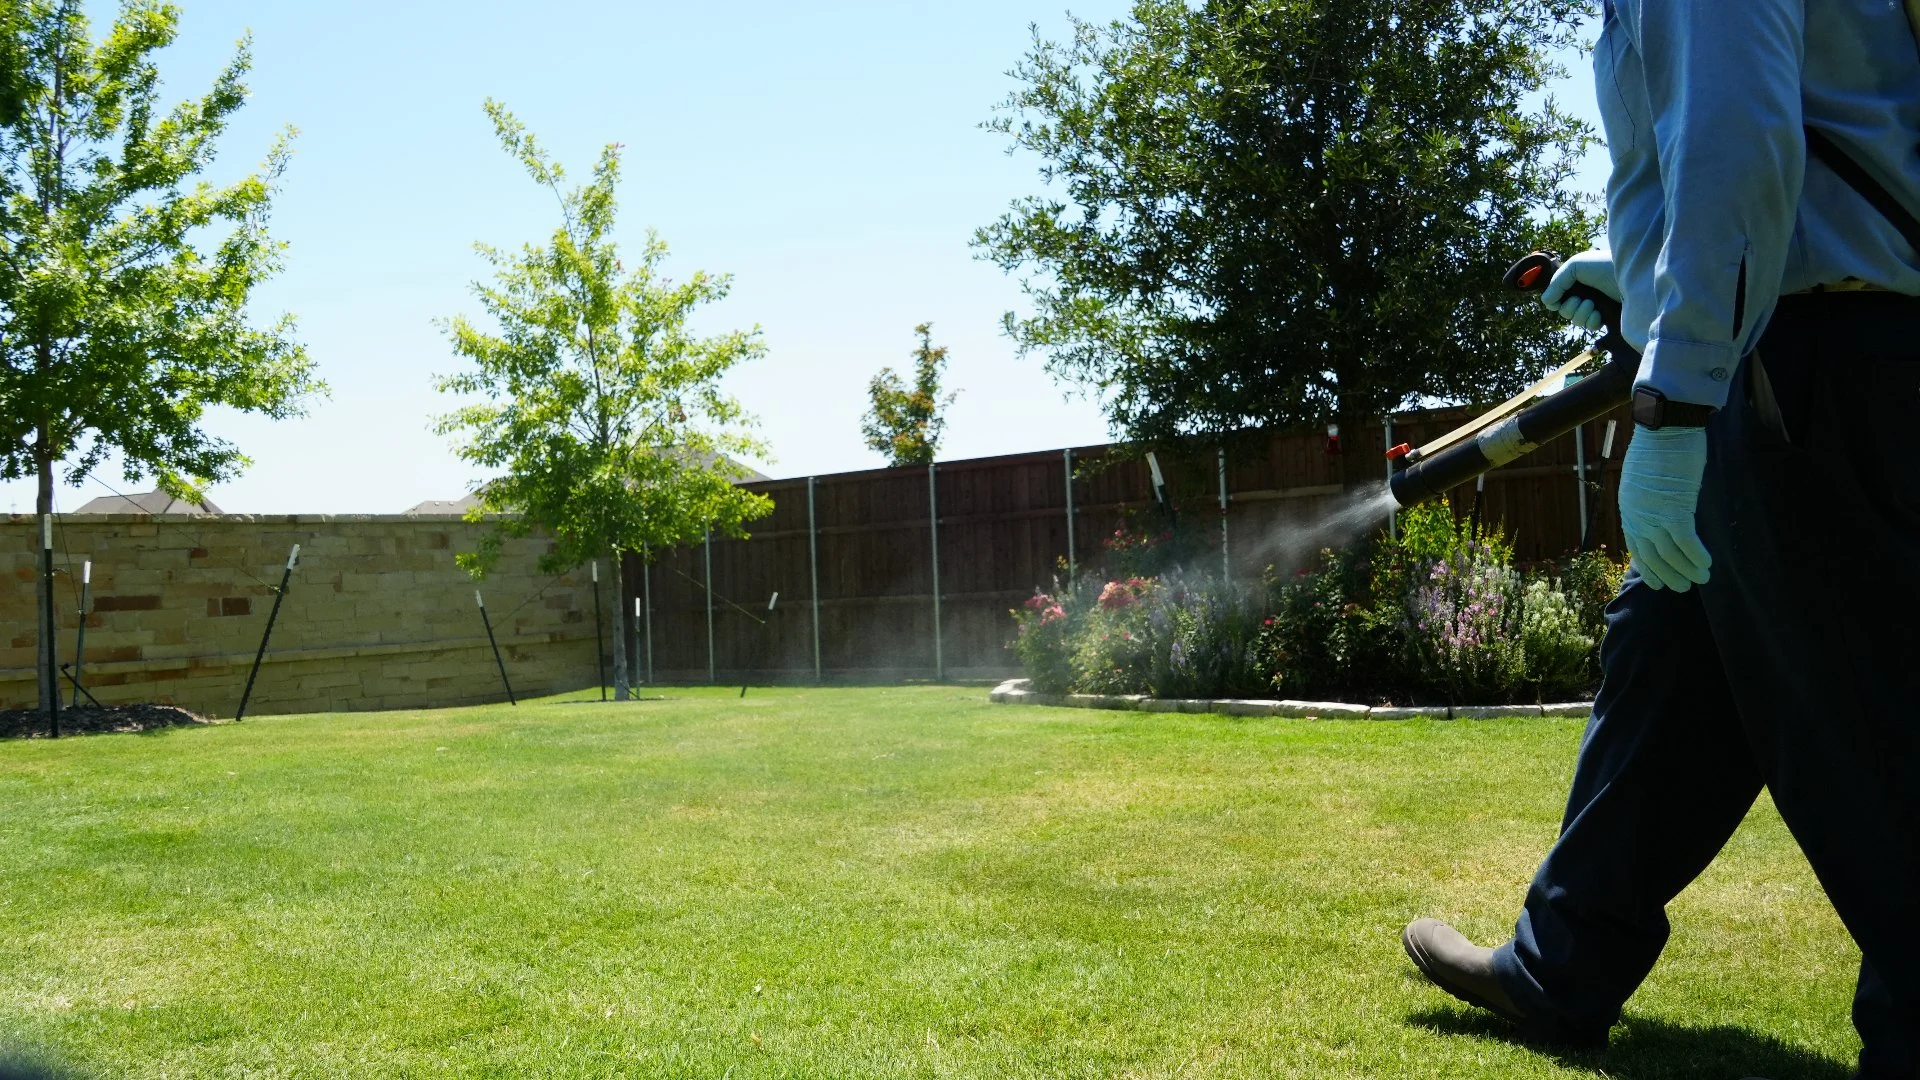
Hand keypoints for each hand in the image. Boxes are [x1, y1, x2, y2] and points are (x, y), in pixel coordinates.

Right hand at [1540, 248, 1619, 332]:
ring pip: (1575, 320)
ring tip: (1593, 305)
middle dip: (1570, 307)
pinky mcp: (1607, 317)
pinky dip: (1592, 321)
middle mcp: (1585, 293)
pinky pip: (1590, 326)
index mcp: (1577, 280)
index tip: (1558, 299)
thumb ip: (1556, 282)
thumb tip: (1546, 302)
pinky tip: (1599, 314)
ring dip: (1581, 314)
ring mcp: (1596, 306)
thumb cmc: (1604, 266)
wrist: (1633, 277)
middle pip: (1564, 311)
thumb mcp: (1575, 266)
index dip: (1555, 300)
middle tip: (1582, 299)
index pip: (1557, 297)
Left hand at [1618, 425, 1711, 591]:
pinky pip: (1686, 541)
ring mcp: (1654, 513)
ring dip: (1687, 570)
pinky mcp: (1675, 508)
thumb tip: (1662, 512)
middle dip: (1668, 575)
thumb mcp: (1644, 478)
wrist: (1664, 426)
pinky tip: (1707, 564)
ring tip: (1702, 579)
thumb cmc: (1658, 447)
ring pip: (1670, 553)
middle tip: (1683, 588)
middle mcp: (1637, 515)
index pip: (1635, 546)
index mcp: (1629, 508)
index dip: (1648, 567)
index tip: (1656, 582)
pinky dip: (1696, 556)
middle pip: (1652, 555)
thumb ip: (1649, 499)